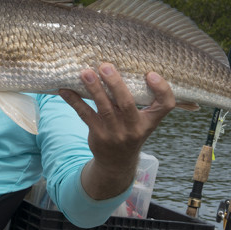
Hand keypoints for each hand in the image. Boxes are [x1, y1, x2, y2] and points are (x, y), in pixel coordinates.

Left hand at [59, 63, 174, 199]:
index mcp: (150, 121)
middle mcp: (134, 128)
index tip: (151, 74)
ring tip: (85, 73)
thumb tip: (121, 66)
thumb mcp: (143, 121)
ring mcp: (115, 133)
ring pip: (104, 108)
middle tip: (105, 66)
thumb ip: (140, 100)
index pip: (166, 105)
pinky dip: (74, 101)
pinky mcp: (98, 135)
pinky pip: (85, 115)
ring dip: (94, 89)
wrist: (117, 163)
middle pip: (127, 103)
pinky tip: (64, 90)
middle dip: (115, 84)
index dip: (162, 89)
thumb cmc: (131, 132)